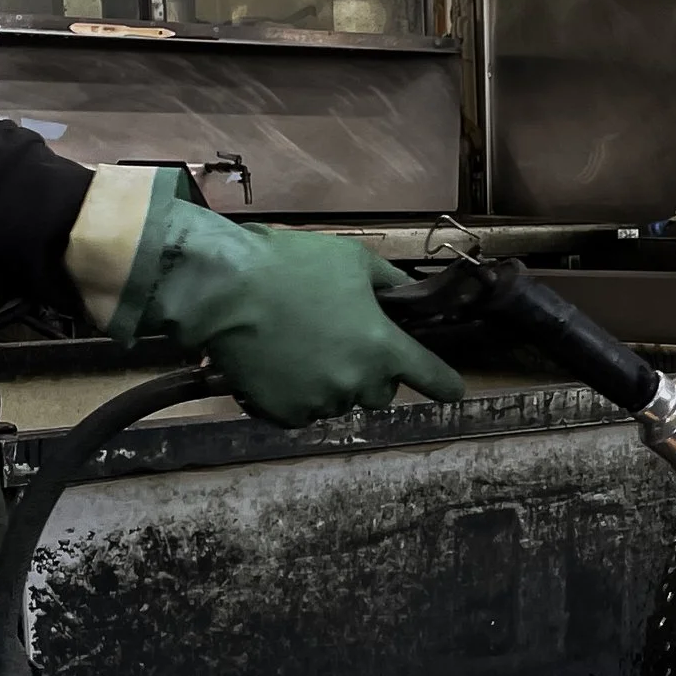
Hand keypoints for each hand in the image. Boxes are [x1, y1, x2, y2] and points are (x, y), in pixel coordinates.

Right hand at [68, 169, 464, 427]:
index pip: (434, 379)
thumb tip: (409, 296)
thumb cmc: (291, 265)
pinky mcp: (284, 414)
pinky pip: (303, 411)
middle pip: (380, 391)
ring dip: (330, 381)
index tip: (450, 387)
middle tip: (340, 340)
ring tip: (300, 345)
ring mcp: (320, 402)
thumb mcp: (354, 261)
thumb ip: (390, 285)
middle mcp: (357, 382)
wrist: (224, 287)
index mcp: (382, 347)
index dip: (444, 382)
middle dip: (369, 371)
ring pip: (339, 400)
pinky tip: (279, 363)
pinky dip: (296, 393)